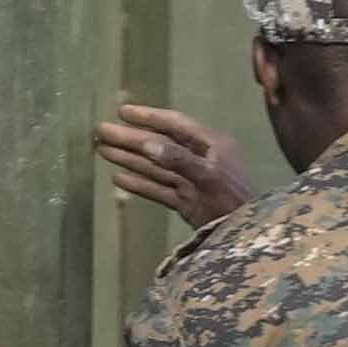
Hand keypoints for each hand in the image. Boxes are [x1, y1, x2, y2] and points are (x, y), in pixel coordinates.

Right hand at [98, 103, 252, 226]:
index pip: (175, 125)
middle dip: (130, 138)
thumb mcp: (210, 176)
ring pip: (154, 166)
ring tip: (102, 150)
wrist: (247, 234)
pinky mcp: (185, 201)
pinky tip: (118, 178)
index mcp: (211, 145)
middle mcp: (199, 159)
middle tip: (100, 131)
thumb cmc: (235, 201)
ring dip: (129, 158)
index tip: (122, 112)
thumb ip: (180, 160)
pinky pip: (157, 188)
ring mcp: (191, 181)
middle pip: (158, 144)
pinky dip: (138, 183)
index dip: (149, 117)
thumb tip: (149, 145)